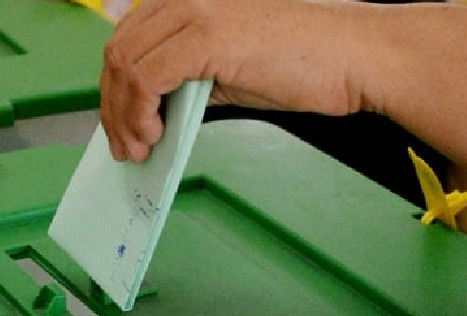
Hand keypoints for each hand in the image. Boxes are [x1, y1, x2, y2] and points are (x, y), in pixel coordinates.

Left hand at [100, 0, 362, 161]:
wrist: (354, 55)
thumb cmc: (307, 62)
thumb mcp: (231, 69)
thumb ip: (190, 78)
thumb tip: (155, 112)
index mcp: (191, 1)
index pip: (129, 39)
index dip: (114, 86)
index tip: (119, 124)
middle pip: (118, 51)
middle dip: (112, 106)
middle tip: (124, 147)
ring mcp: (195, 13)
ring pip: (125, 66)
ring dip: (123, 117)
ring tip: (139, 149)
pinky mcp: (206, 37)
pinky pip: (146, 78)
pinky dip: (139, 113)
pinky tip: (154, 136)